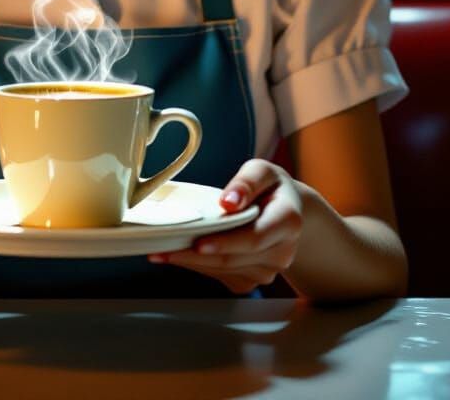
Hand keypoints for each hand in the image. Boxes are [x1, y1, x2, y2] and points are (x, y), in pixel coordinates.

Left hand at [148, 159, 302, 294]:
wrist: (288, 211)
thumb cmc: (271, 188)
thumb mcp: (262, 171)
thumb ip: (246, 182)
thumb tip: (228, 201)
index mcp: (287, 221)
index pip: (253, 238)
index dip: (225, 243)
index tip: (198, 243)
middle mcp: (282, 252)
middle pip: (233, 259)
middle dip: (195, 255)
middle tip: (161, 249)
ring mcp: (269, 270)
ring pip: (224, 270)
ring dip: (191, 262)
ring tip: (161, 251)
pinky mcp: (254, 279)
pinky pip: (222, 276)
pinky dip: (199, 266)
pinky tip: (180, 255)